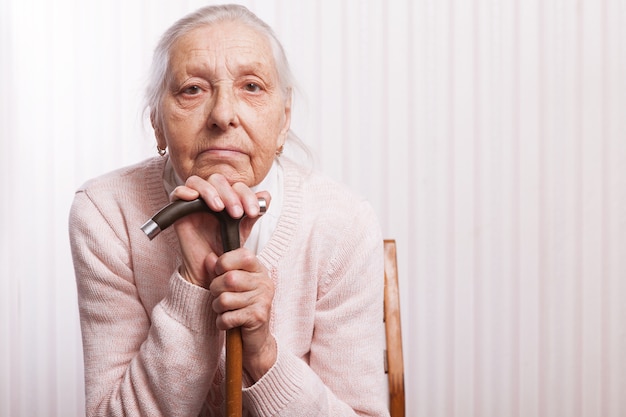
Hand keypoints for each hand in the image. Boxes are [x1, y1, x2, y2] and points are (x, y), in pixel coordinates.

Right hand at [171, 173, 268, 287]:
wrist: (213, 269)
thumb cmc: (226, 248)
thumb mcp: (243, 229)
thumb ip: (253, 212)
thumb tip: (266, 195)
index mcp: (227, 197)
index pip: (236, 185)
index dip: (247, 196)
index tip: (253, 212)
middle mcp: (210, 196)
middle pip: (217, 180)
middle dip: (230, 195)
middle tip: (236, 214)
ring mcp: (194, 202)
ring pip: (198, 182)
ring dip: (210, 192)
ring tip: (219, 209)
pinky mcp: (179, 211)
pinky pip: (176, 193)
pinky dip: (184, 191)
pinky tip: (193, 198)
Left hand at [210, 248, 276, 380]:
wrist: (256, 339)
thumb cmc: (242, 308)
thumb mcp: (230, 286)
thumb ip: (219, 271)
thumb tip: (208, 257)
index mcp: (259, 270)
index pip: (243, 255)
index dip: (225, 262)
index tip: (219, 271)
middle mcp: (264, 282)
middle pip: (229, 279)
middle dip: (216, 289)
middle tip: (219, 296)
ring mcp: (263, 299)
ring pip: (225, 299)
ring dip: (218, 308)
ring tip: (225, 310)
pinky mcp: (258, 317)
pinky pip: (227, 317)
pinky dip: (222, 322)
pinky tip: (228, 323)